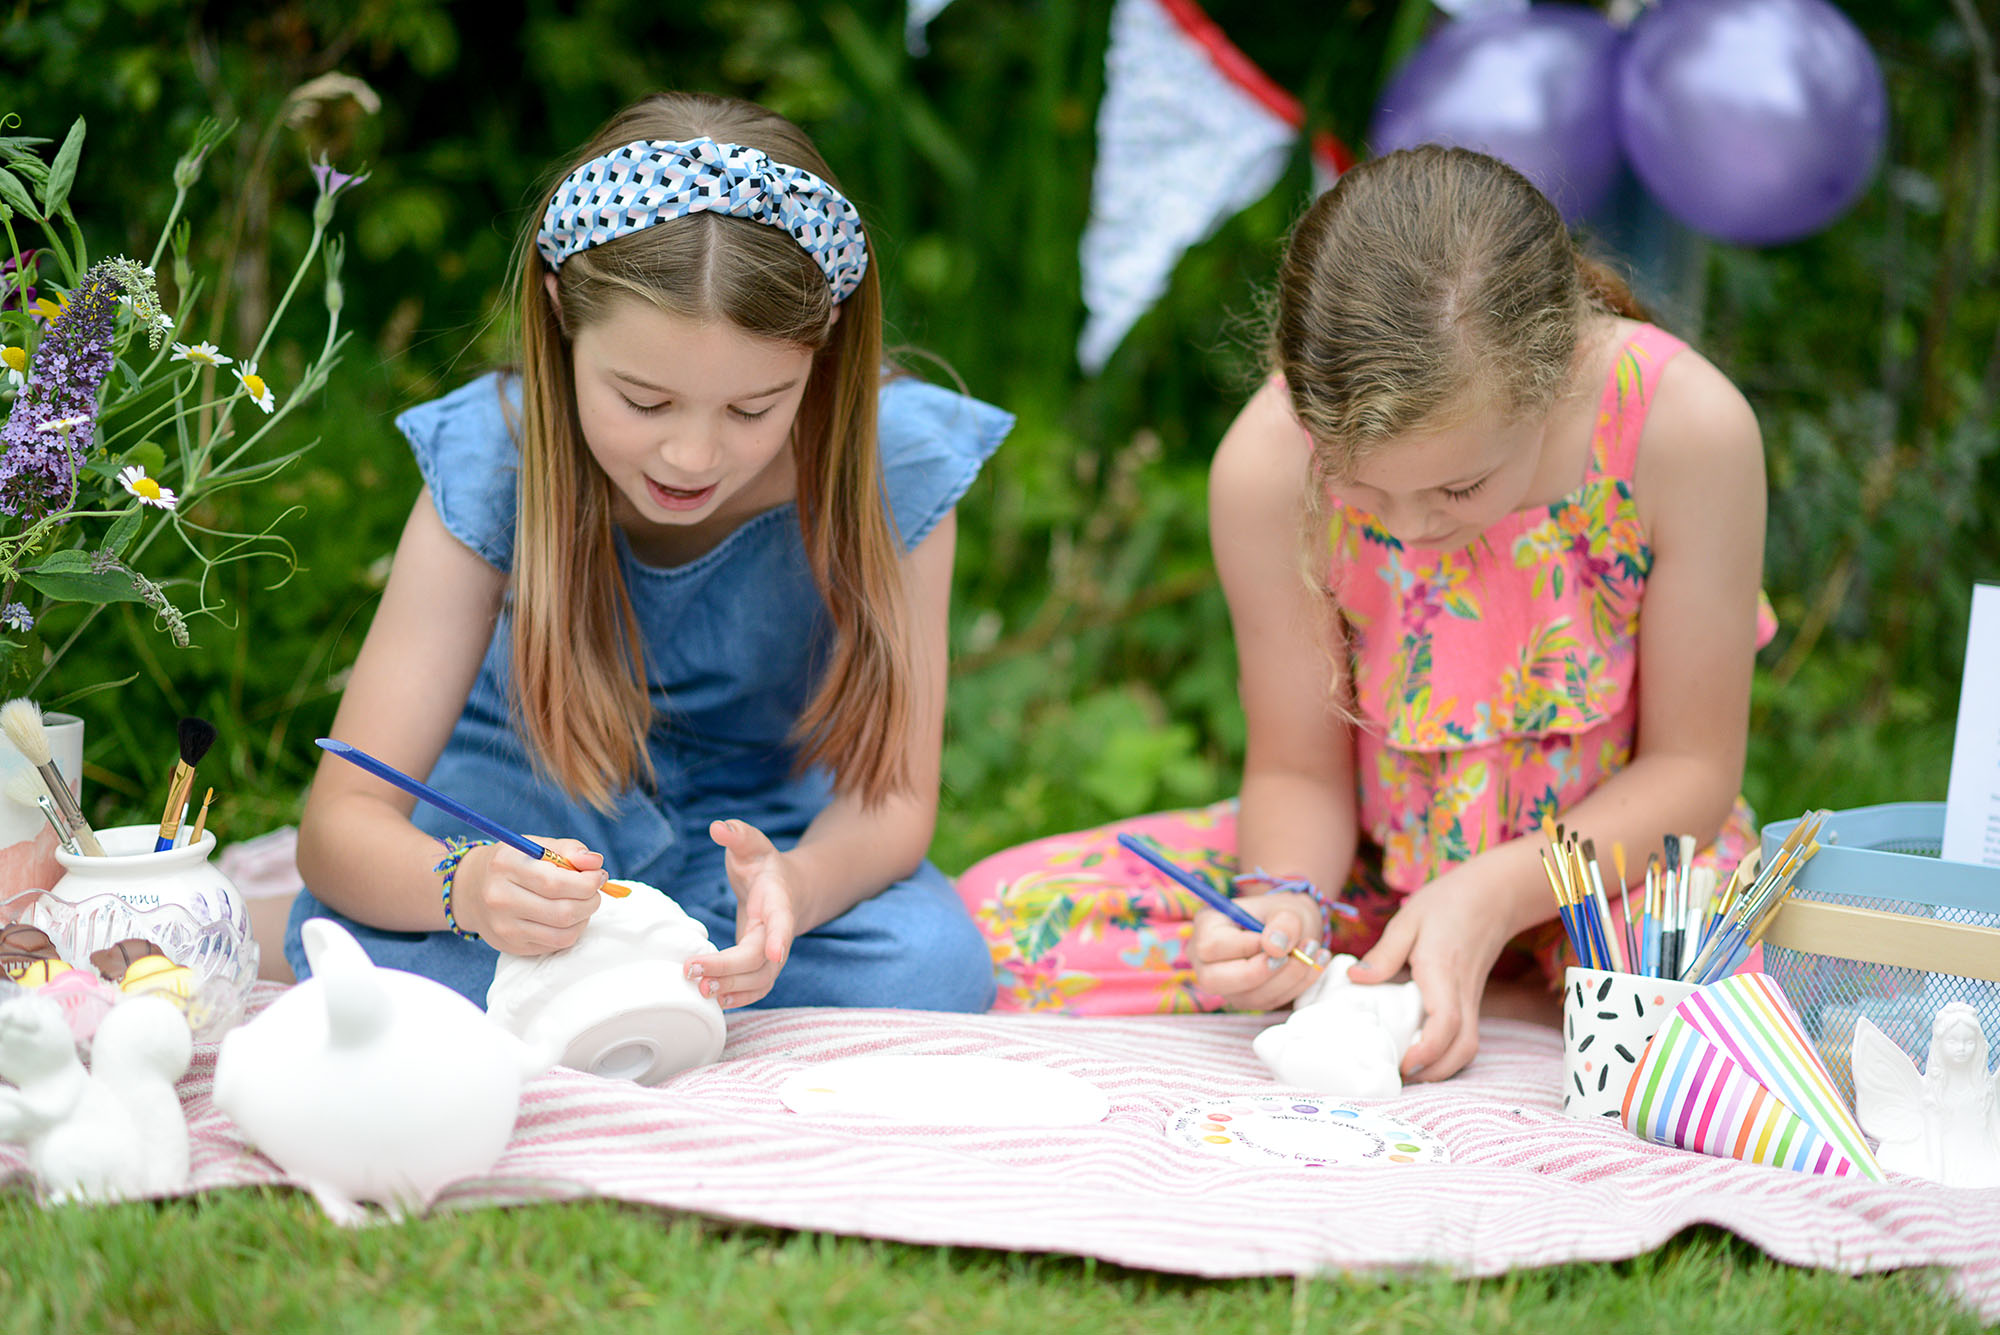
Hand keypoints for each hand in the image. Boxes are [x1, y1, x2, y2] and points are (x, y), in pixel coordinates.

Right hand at [452, 837, 605, 955]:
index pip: (555, 882)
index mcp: (506, 866)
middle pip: (562, 911)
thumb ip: (569, 849)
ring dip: (584, 918)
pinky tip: (568, 917)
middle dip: (590, 901)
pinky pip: (555, 944)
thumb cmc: (514, 864)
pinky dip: (571, 931)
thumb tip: (595, 862)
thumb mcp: (536, 846)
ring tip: (583, 903)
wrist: (472, 890)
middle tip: (594, 892)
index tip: (598, 876)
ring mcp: (504, 926)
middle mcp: (500, 898)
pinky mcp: (511, 945)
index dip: (587, 882)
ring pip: (563, 933)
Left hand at [695, 819, 800, 1008]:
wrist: (786, 889)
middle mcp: (780, 931)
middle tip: (691, 968)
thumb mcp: (751, 845)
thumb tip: (718, 827)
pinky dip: (739, 997)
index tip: (772, 953)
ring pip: (761, 980)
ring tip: (699, 988)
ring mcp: (773, 952)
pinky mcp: (761, 964)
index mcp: (779, 900)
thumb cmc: (763, 866)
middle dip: (729, 969)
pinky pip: (756, 987)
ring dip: (732, 988)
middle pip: (762, 959)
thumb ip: (738, 835)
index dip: (778, 937)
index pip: (782, 921)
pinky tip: (715, 999)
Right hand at [1186, 891, 1325, 1010]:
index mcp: (1206, 926)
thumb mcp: (1287, 909)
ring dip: (1288, 978)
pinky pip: (1268, 1002)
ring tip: (1313, 952)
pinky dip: (1296, 985)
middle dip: (1261, 972)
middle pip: (1214, 980)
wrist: (1292, 930)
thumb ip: (1284, 924)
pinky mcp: (1246, 999)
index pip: (1211, 946)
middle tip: (1293, 954)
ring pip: (1247, 996)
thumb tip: (1275, 947)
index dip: (1246, 947)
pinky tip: (1313, 964)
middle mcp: (1206, 959)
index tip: (1276, 938)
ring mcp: (1225, 983)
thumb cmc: (1282, 914)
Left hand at [1346, 862, 1514, 1082]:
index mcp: (1443, 971)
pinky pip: (1466, 1036)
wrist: (1492, 897)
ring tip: (1408, 1071)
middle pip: (1463, 1047)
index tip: (1404, 1063)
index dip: (1427, 1049)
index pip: (1445, 1021)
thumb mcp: (1408, 919)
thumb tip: (1355, 978)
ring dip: (1443, 1068)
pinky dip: (1448, 1054)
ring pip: (1468, 1047)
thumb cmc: (1447, 904)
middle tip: (1399, 1076)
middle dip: (1435, 1072)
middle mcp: (1462, 992)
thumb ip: (1384, 953)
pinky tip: (1422, 1052)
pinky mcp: (1471, 1000)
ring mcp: (1471, 999)